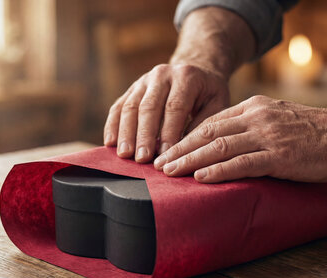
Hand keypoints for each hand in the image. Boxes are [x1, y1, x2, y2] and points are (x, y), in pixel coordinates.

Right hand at [103, 63, 229, 162]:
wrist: (195, 69)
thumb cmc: (208, 94)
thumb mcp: (216, 104)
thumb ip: (203, 125)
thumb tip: (184, 151)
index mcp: (186, 76)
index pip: (174, 107)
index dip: (168, 132)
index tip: (165, 154)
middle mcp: (162, 74)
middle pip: (149, 107)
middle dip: (144, 135)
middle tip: (141, 158)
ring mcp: (144, 80)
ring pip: (130, 106)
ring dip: (125, 133)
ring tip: (124, 154)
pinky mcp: (132, 88)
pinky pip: (118, 106)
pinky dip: (113, 125)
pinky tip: (110, 143)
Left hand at [153, 95, 326, 182]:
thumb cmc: (315, 133)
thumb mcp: (278, 120)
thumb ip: (253, 129)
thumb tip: (226, 147)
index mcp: (254, 108)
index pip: (211, 122)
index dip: (185, 137)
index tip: (167, 150)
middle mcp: (257, 118)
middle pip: (208, 133)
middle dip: (179, 148)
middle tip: (158, 164)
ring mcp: (268, 136)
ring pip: (219, 147)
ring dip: (190, 160)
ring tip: (170, 171)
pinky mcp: (280, 156)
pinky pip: (242, 163)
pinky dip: (218, 170)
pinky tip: (200, 178)